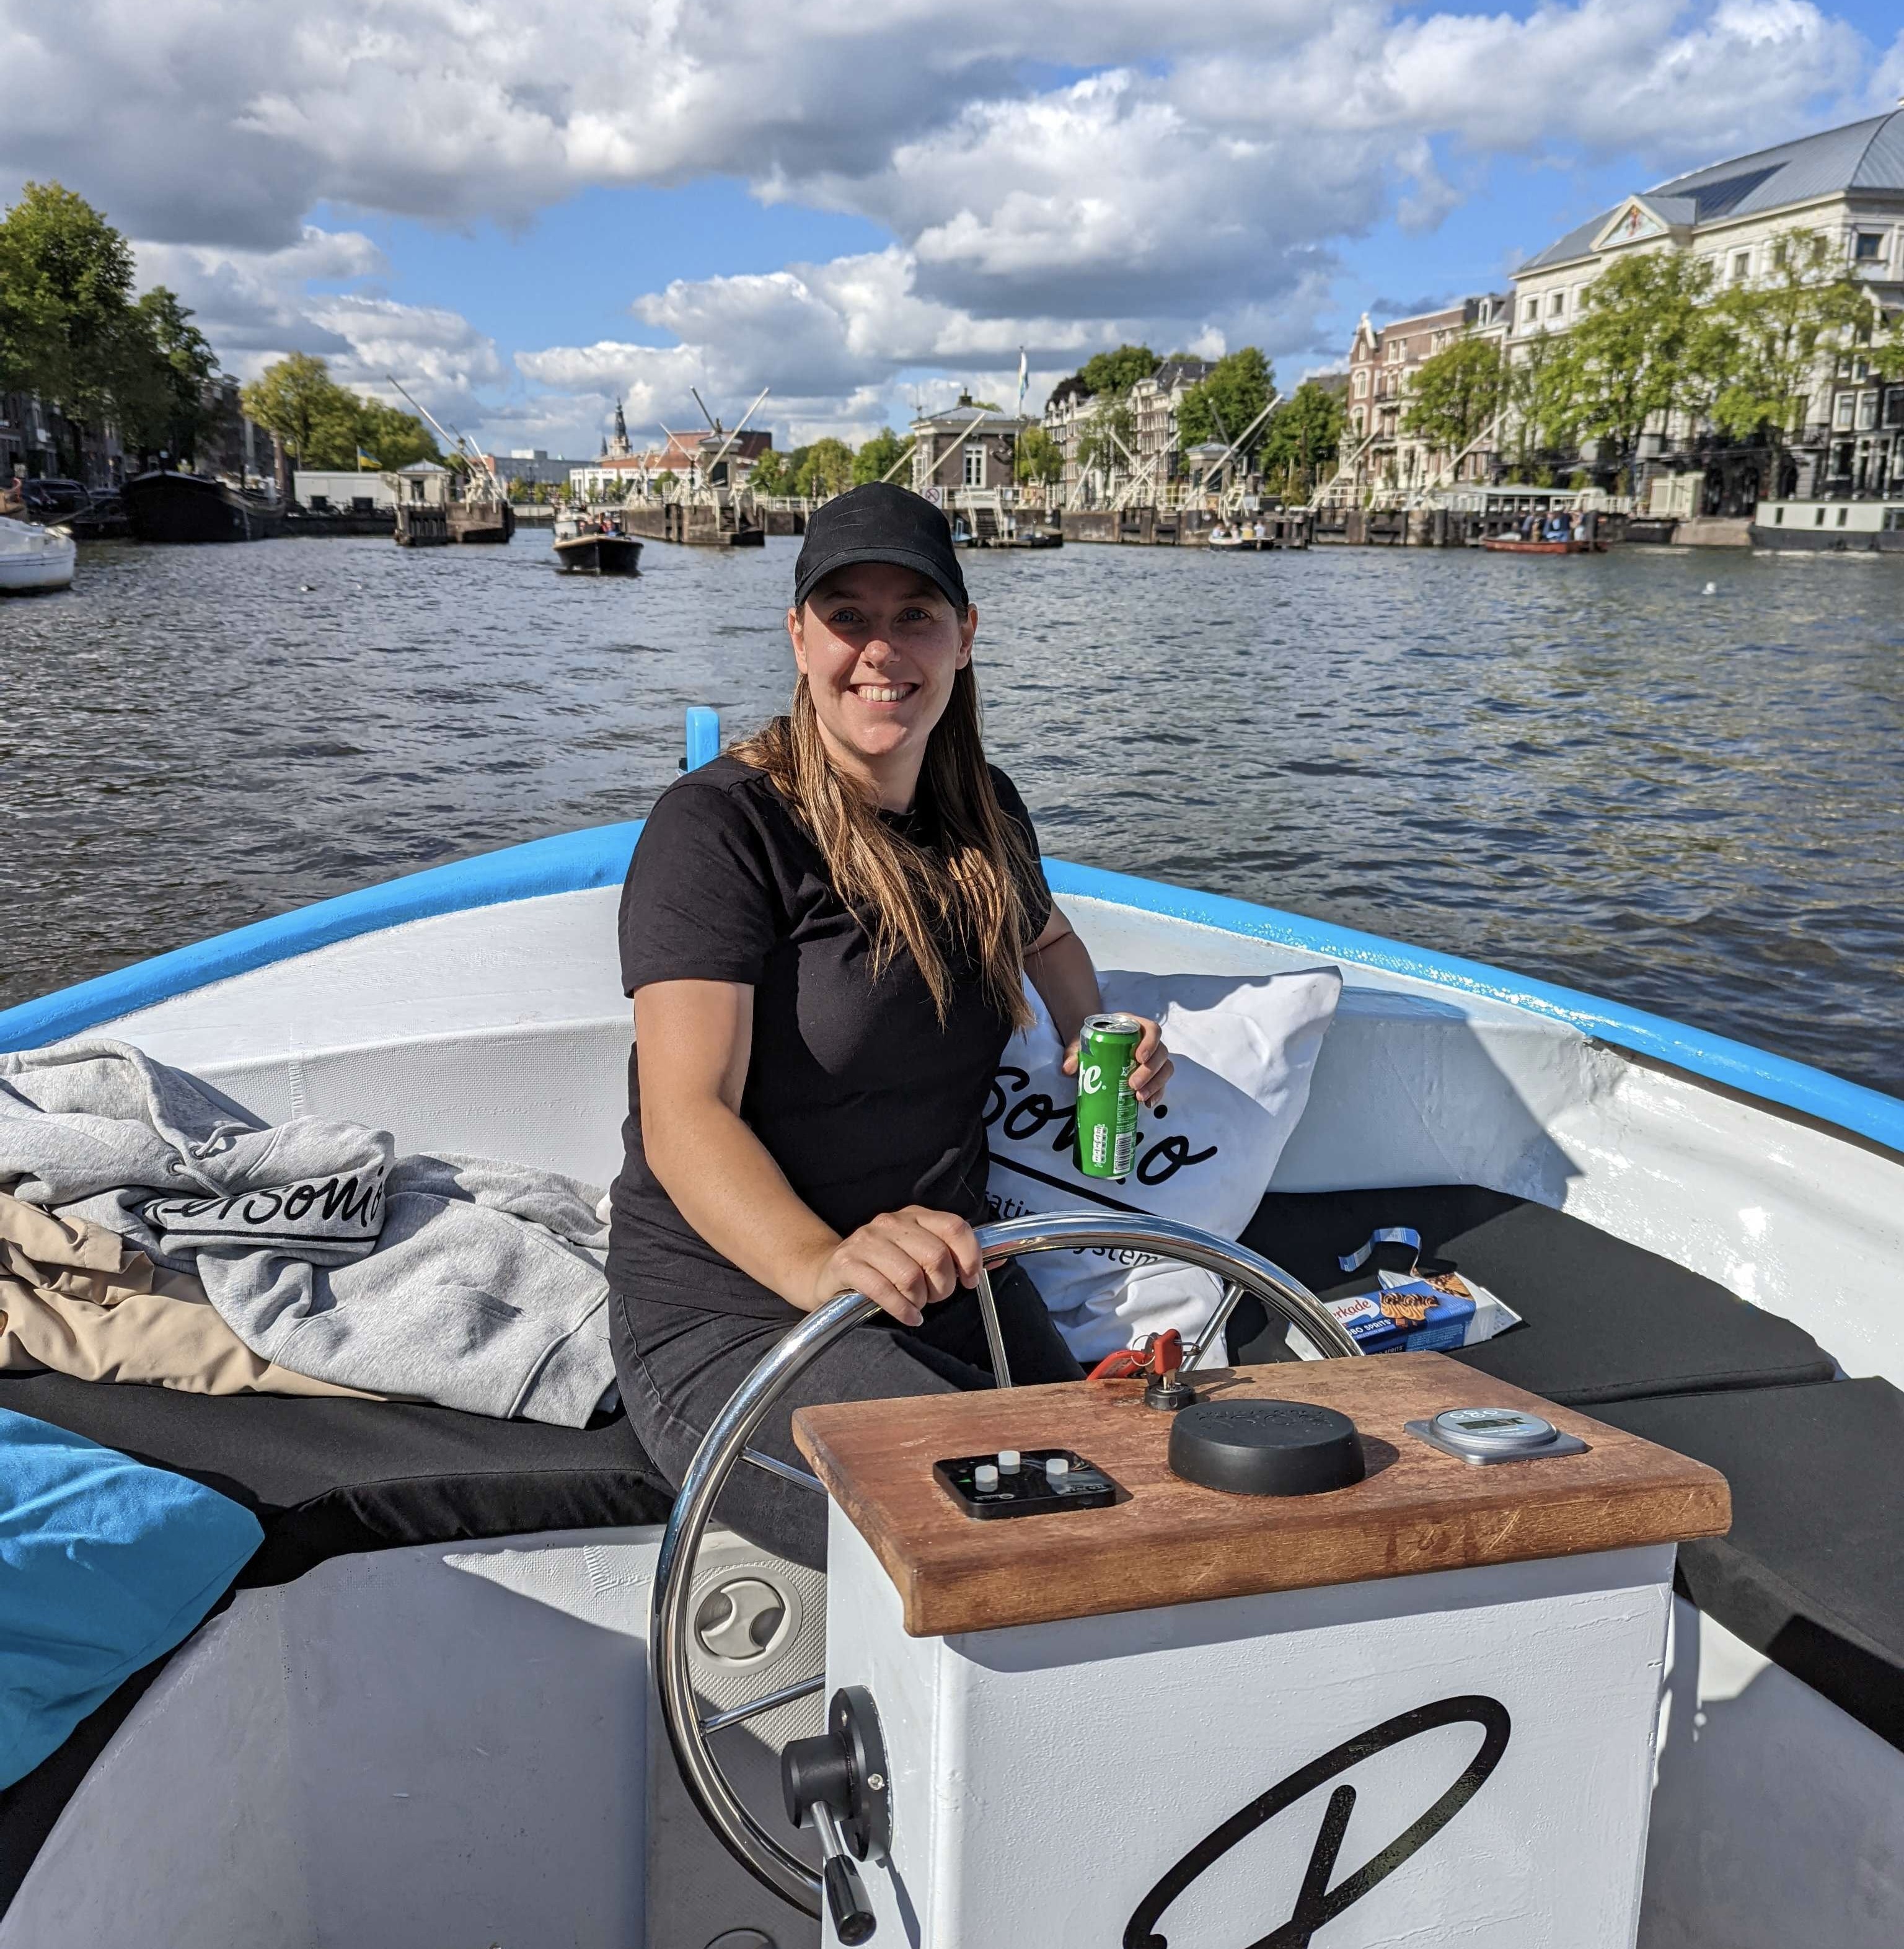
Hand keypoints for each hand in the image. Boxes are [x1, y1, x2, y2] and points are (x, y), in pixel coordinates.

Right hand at [802, 1206, 982, 1326]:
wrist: (827, 1270)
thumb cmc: (883, 1265)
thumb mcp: (918, 1253)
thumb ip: (955, 1256)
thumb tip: (999, 1262)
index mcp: (914, 1216)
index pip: (955, 1227)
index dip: (970, 1256)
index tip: (969, 1279)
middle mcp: (890, 1223)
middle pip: (935, 1256)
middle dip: (942, 1287)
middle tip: (935, 1297)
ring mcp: (866, 1241)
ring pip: (910, 1276)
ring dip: (920, 1300)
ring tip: (916, 1305)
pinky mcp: (847, 1263)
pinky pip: (882, 1290)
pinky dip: (901, 1310)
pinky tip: (907, 1315)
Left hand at [1063, 1016, 1172, 1104]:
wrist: (1093, 1047)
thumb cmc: (1091, 1041)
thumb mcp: (1081, 1043)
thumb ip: (1074, 1052)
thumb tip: (1068, 1068)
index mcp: (1134, 1026)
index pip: (1152, 1030)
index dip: (1150, 1043)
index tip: (1139, 1057)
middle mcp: (1148, 1041)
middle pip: (1161, 1053)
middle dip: (1150, 1071)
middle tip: (1133, 1084)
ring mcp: (1152, 1058)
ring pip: (1165, 1068)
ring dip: (1155, 1084)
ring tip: (1139, 1097)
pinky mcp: (1152, 1074)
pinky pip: (1162, 1083)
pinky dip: (1157, 1094)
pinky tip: (1147, 1104)